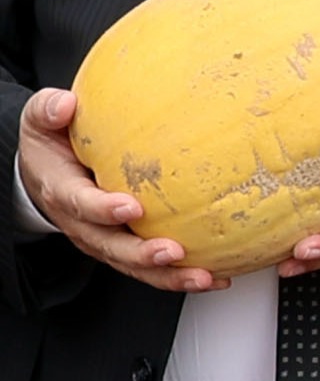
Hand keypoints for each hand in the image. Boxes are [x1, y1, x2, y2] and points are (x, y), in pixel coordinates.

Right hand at [15, 85, 214, 290]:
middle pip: (111, 246)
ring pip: (135, 266)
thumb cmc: (50, 145)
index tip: (130, 207)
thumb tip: (66, 103)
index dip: (103, 209)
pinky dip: (181, 276)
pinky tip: (217, 277)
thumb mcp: (41, 121)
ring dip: (169, 275)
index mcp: (63, 192)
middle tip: (173, 251)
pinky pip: (152, 268)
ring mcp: (104, 240)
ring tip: (204, 277)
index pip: (80, 204)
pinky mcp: (124, 248)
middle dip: (142, 254)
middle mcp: (83, 224)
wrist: (44, 174)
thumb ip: (49, 110)